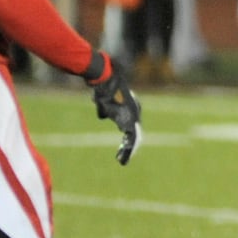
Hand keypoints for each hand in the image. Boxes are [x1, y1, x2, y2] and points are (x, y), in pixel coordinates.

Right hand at [84, 51, 140, 165]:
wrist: (105, 77)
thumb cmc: (103, 87)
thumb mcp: (104, 101)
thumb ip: (104, 110)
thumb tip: (103, 117)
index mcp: (130, 109)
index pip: (131, 127)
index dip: (128, 139)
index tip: (122, 148)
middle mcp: (134, 113)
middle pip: (134, 134)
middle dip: (129, 147)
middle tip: (122, 158)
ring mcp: (133, 116)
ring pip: (134, 138)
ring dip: (128, 151)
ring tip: (122, 160)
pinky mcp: (129, 118)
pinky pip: (130, 138)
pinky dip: (127, 149)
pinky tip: (122, 157)